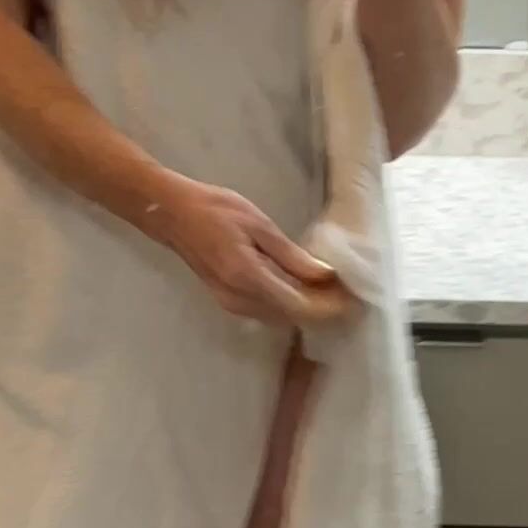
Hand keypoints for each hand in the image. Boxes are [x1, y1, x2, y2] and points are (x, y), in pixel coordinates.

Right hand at [156, 175, 359, 331]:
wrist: (173, 214)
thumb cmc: (215, 210)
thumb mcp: (258, 224)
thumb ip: (291, 255)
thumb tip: (326, 275)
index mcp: (249, 279)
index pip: (300, 307)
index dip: (330, 307)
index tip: (354, 298)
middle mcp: (240, 301)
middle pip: (293, 318)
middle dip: (324, 310)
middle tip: (350, 293)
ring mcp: (232, 304)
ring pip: (281, 317)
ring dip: (308, 309)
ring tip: (333, 291)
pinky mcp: (229, 301)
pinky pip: (268, 311)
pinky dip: (291, 304)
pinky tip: (304, 289)